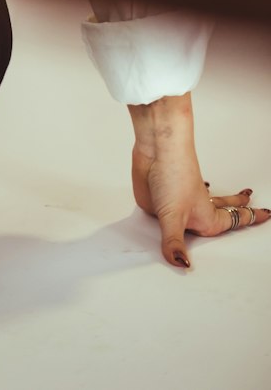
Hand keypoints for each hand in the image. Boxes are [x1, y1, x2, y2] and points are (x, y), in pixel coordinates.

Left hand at [128, 92, 269, 267]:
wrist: (154, 149)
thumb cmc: (173, 175)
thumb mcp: (173, 216)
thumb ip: (174, 243)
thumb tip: (181, 264)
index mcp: (207, 217)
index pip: (234, 221)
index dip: (251, 218)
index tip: (267, 214)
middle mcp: (195, 209)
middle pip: (222, 208)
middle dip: (236, 207)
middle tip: (249, 202)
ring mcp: (178, 202)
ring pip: (200, 204)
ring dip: (211, 203)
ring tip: (221, 203)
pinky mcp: (160, 197)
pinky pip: (174, 205)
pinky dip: (180, 204)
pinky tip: (177, 201)